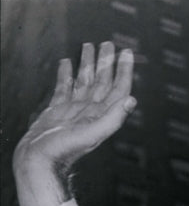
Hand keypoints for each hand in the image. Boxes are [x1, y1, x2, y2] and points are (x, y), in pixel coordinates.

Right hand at [13, 42, 135, 205]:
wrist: (39, 161)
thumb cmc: (65, 150)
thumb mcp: (93, 132)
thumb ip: (113, 117)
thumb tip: (132, 100)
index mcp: (101, 115)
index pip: (117, 88)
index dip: (123, 71)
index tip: (126, 53)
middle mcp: (89, 111)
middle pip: (102, 81)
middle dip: (106, 62)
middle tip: (108, 44)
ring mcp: (73, 110)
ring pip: (83, 81)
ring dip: (88, 64)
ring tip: (89, 46)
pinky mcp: (57, 111)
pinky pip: (64, 88)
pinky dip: (66, 74)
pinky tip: (67, 63)